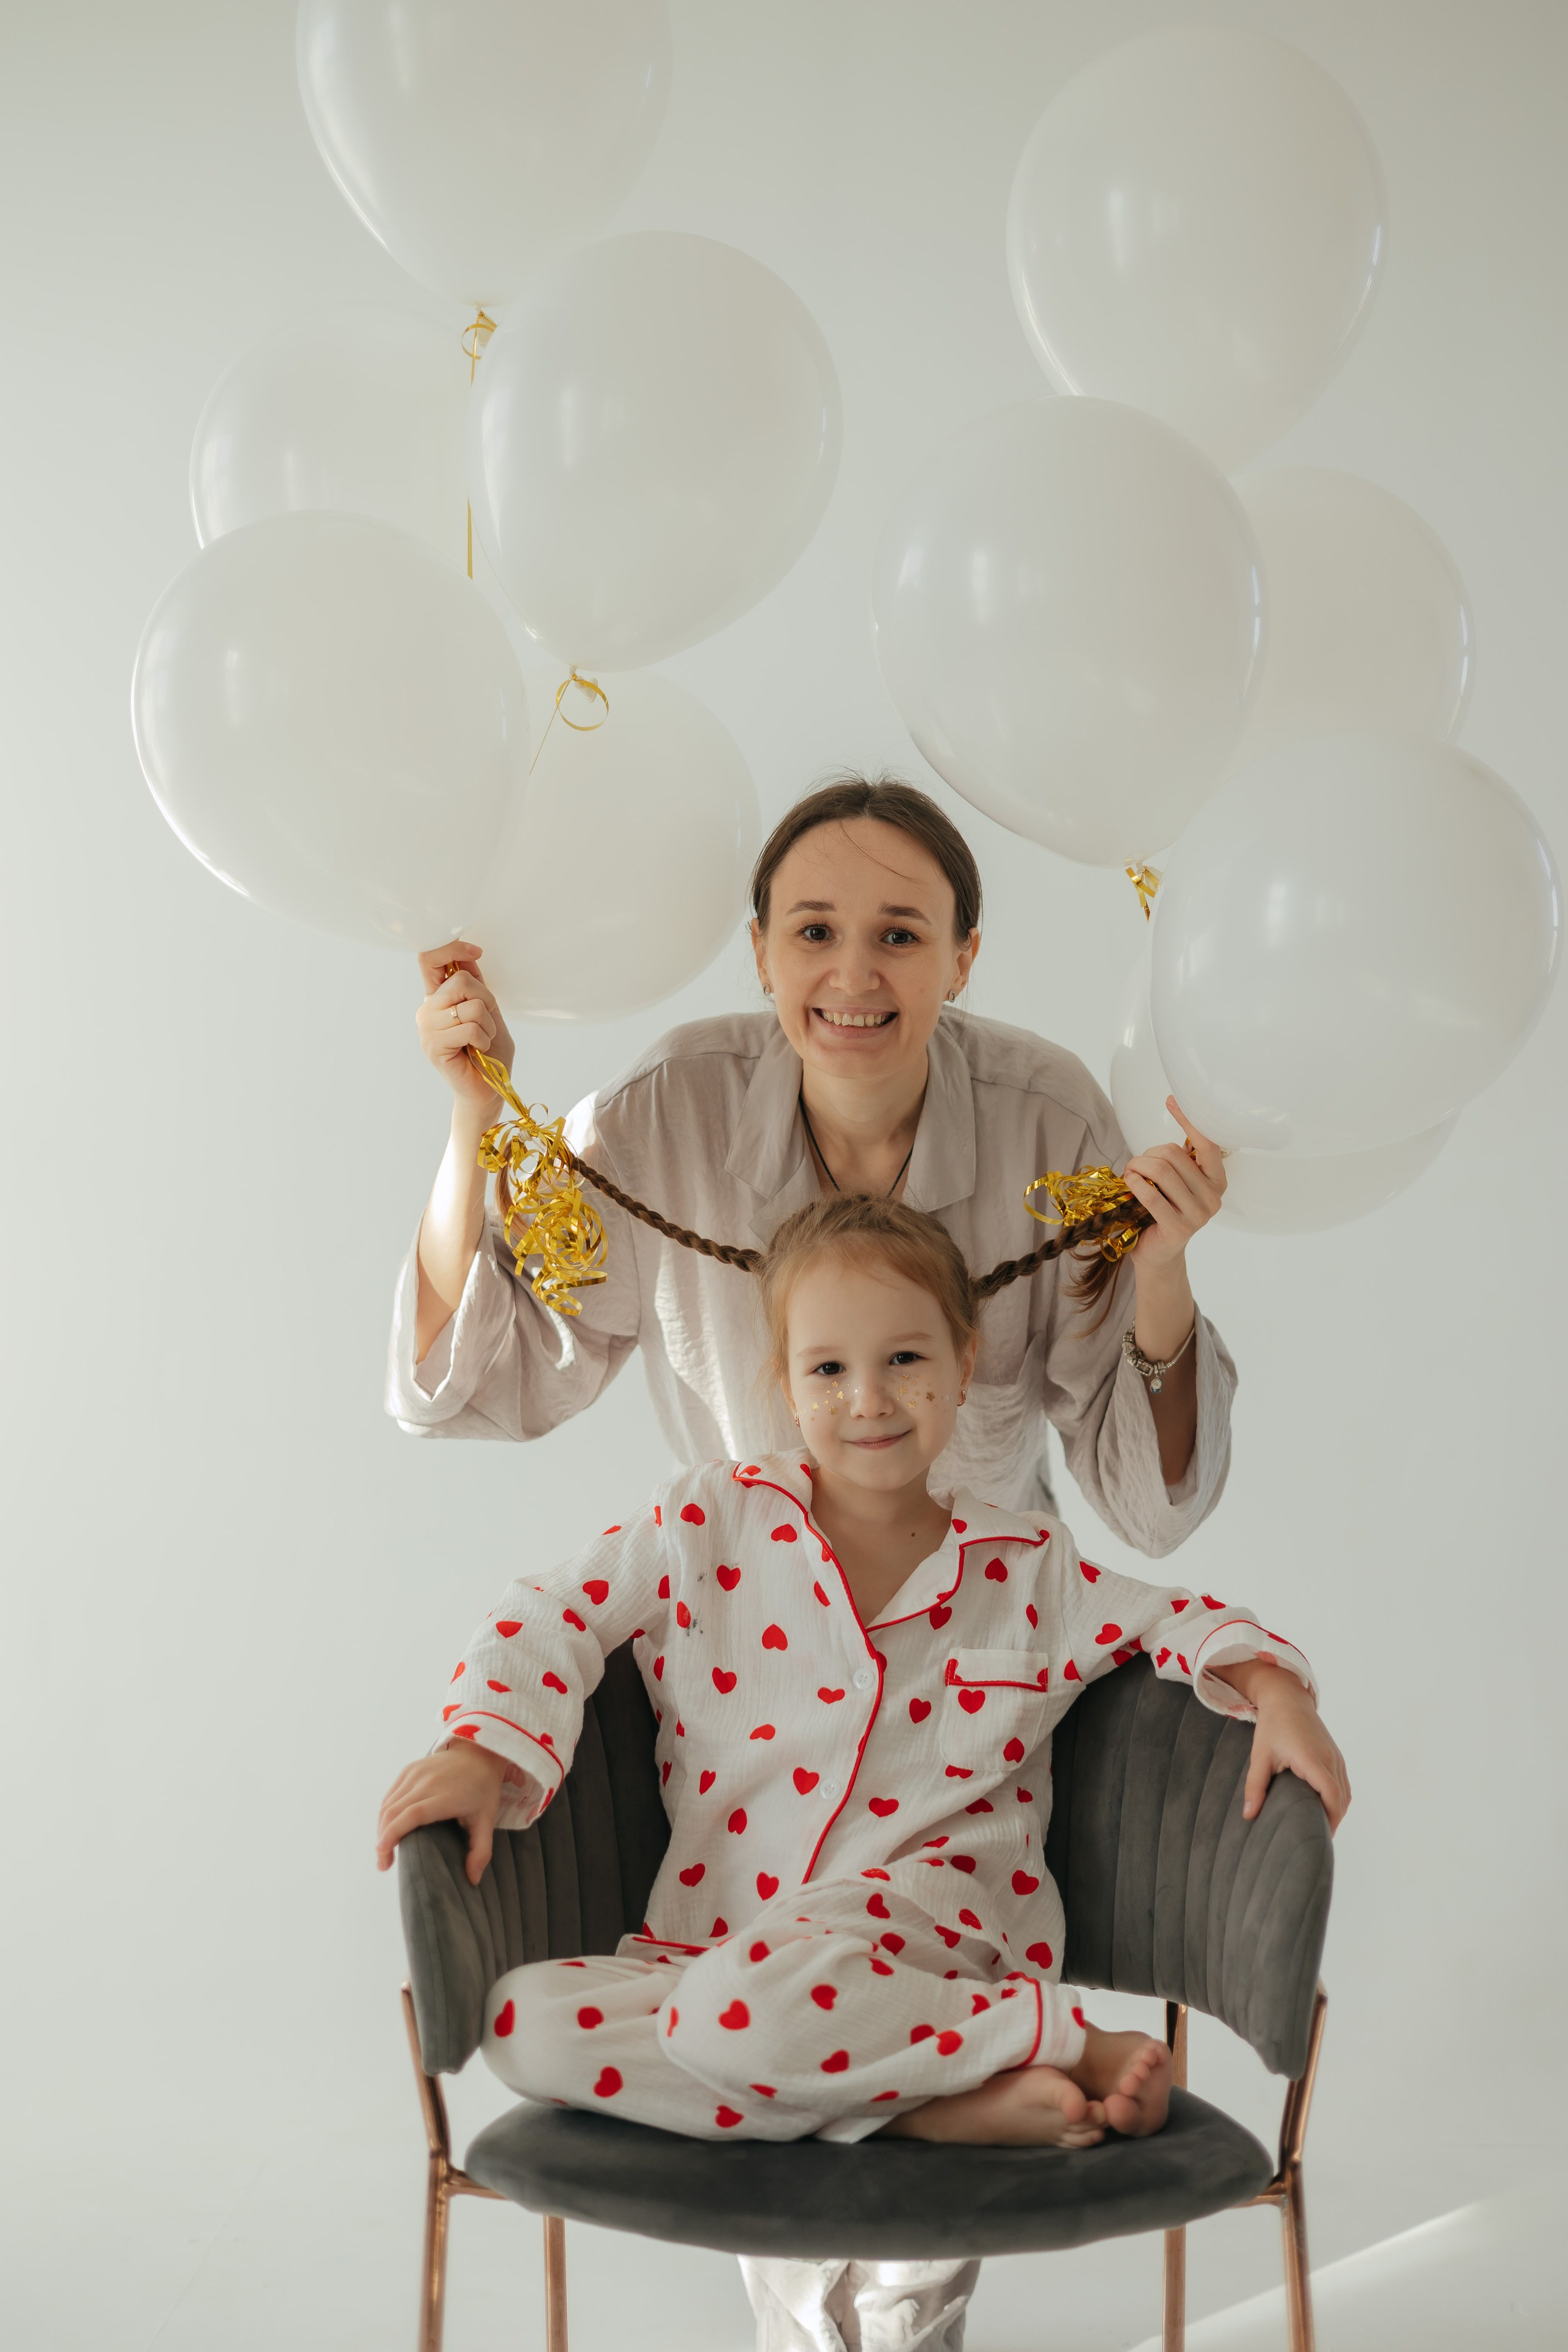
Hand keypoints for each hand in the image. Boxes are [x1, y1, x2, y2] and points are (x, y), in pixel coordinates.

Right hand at [377, 1740, 508, 1884]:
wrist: (478, 1752)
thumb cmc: (483, 1789)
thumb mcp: (487, 1820)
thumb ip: (481, 1851)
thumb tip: (472, 1881)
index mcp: (446, 1795)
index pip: (412, 1815)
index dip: (394, 1834)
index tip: (383, 1854)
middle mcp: (427, 1782)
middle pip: (394, 1812)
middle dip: (383, 1840)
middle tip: (384, 1864)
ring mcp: (415, 1773)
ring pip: (388, 1804)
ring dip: (382, 1828)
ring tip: (385, 1850)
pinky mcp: (409, 1769)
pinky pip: (390, 1795)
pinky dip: (385, 1814)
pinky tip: (389, 1829)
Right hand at [416, 940, 514, 1123]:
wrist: (488, 1089)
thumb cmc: (489, 1052)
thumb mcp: (489, 1010)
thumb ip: (476, 983)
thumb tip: (467, 951)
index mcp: (437, 997)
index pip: (429, 958)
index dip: (451, 947)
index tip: (476, 951)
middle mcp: (427, 1009)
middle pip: (461, 980)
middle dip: (487, 999)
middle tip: (487, 1023)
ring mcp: (427, 1028)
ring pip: (470, 1006)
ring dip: (488, 1025)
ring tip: (482, 1041)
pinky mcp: (433, 1046)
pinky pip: (468, 1028)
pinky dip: (483, 1039)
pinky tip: (478, 1050)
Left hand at [1121, 1099, 1226, 1275]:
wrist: (1157, 1254)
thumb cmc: (1164, 1211)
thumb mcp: (1176, 1183)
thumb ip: (1178, 1160)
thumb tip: (1172, 1114)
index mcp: (1217, 1181)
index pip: (1206, 1144)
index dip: (1188, 1120)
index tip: (1171, 1101)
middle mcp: (1213, 1197)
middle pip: (1174, 1156)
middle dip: (1148, 1154)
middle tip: (1135, 1164)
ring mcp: (1198, 1215)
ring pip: (1161, 1172)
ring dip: (1138, 1167)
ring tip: (1130, 1173)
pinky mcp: (1178, 1228)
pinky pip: (1150, 1195)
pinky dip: (1134, 1183)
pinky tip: (1128, 1182)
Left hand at [1220, 1662, 1351, 1831]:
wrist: (1287, 1697)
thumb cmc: (1272, 1725)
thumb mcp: (1260, 1756)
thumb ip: (1255, 1786)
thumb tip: (1248, 1815)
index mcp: (1311, 1758)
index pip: (1331, 1793)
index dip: (1329, 1817)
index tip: (1319, 1834)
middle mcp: (1329, 1758)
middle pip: (1341, 1797)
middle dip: (1333, 1819)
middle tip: (1317, 1838)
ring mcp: (1335, 1755)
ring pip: (1346, 1791)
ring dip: (1337, 1809)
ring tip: (1320, 1826)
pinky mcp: (1336, 1754)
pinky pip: (1343, 1782)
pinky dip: (1339, 1798)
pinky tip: (1325, 1807)